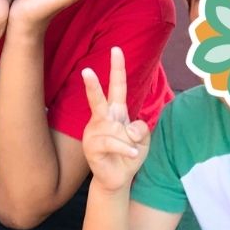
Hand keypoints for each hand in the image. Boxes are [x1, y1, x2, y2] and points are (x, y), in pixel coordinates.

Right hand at [82, 46, 150, 192]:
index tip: (116, 49)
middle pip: (98, 99)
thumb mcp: (144, 139)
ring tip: (132, 152)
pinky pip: (113, 143)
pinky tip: (132, 155)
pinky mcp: (91, 147)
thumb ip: (142, 128)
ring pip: (115, 129)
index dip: (118, 68)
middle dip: (93, 85)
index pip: (117, 87)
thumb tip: (127, 128)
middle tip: (85, 71)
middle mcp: (102, 119)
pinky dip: (126, 149)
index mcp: (116, 112)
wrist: (117, 179)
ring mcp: (94, 133)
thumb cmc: (129, 156)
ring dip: (129, 142)